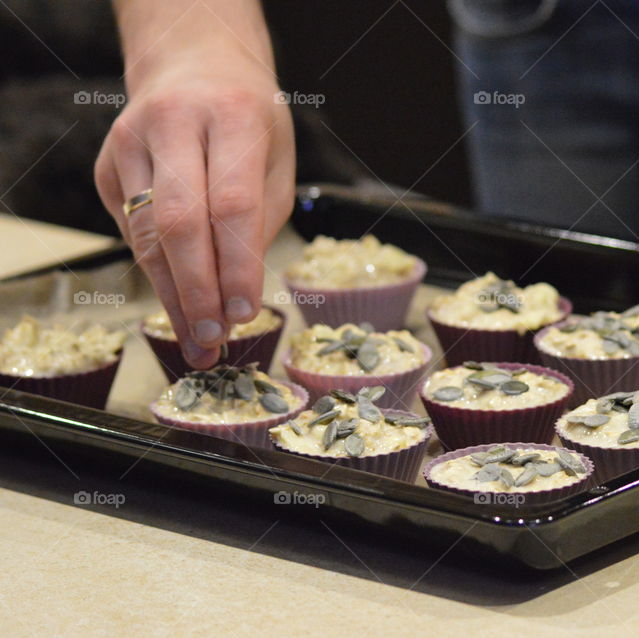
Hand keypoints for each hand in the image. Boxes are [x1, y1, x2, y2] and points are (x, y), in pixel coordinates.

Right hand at [95, 53, 294, 368]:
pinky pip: (134, 231)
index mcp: (232, 116)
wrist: (194, 66)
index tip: (244, 314)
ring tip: (196, 341)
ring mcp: (130, 141)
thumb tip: (236, 299)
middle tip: (212, 341)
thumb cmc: (249, 121)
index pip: (231, 204)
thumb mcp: (275, 160)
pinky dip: (159, 272)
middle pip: (179, 223)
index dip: (236, 266)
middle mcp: (174, 122)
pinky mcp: (108, 164)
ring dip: (172, 297)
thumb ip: (260, 222)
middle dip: (197, 292)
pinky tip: (180, 300)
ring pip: (147, 234)